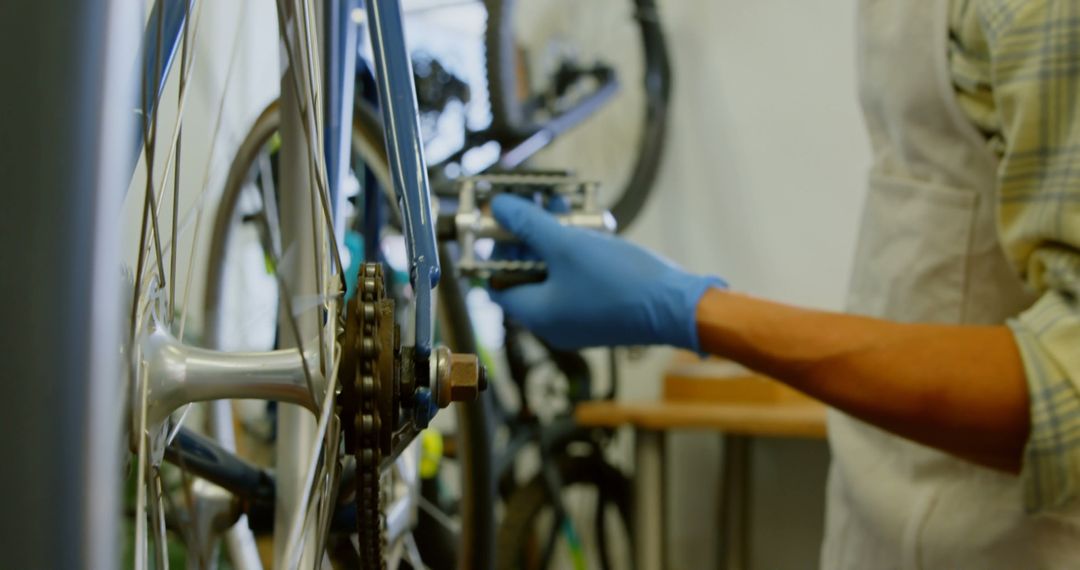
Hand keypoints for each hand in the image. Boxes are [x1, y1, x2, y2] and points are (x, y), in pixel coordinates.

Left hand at [488, 195, 725, 350]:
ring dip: (555, 239)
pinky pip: (578, 279)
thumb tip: (498, 208)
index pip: (497, 286)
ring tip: (561, 205)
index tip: (502, 223)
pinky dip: (577, 253)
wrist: (677, 307)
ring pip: (555, 273)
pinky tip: (589, 225)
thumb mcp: (567, 244)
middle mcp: (554, 323)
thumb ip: (529, 224)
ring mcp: (580, 319)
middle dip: (529, 237)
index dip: (495, 253)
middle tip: (533, 205)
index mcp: (537, 315)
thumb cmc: (619, 280)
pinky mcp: (603, 311)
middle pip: (526, 276)